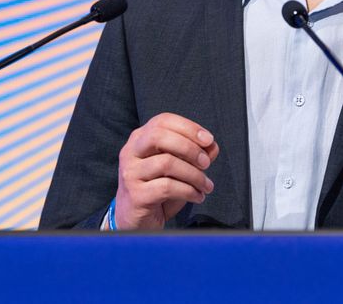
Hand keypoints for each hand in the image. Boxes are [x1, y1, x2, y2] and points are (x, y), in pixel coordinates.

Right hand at [113, 112, 218, 229]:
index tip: (208, 140)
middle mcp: (130, 152)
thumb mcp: (177, 169)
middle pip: (159, 136)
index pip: (163, 121)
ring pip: (166, 163)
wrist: (136, 221)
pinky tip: (197, 197)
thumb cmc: (157, 190)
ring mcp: (130, 173)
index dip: (188, 127)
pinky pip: (167, 187)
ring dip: (194, 174)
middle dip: (189, 148)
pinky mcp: (136, 195)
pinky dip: (189, 191)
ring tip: (205, 185)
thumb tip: (211, 146)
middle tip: (206, 163)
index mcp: (139, 139)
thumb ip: (194, 154)